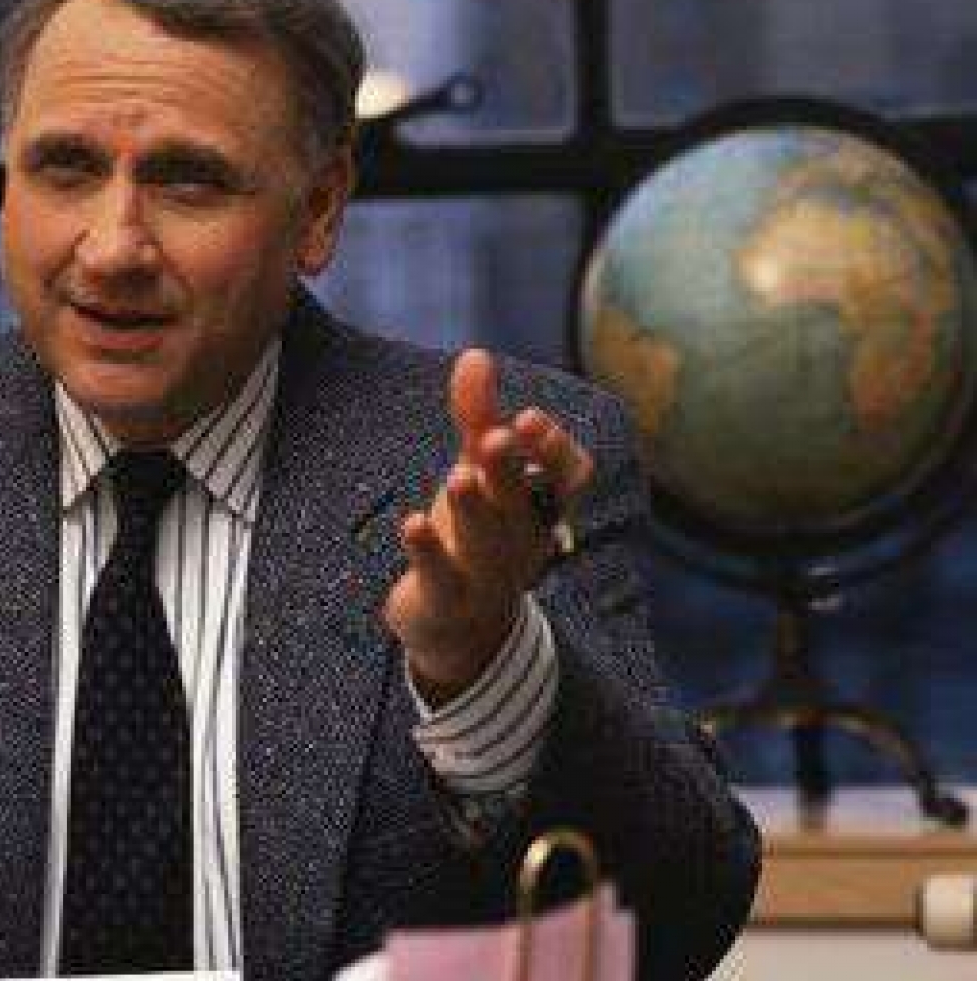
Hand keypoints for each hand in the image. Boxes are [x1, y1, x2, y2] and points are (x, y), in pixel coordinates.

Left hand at [383, 350, 594, 702]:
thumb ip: (477, 416)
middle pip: (521, 503)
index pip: (567, 479)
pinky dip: (427, 551)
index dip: (552, 451)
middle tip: (495, 435)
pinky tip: (412, 522)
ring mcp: (486, 576)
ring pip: (486, 542)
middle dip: (508, 470)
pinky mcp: (445, 601)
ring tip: (459, 475)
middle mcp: (520, 541)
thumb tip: (475, 353)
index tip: (526, 418)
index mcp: (539, 507)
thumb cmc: (476, 532)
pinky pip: (441, 578)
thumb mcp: (477, 472)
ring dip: (475, 509)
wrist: (460, 627)